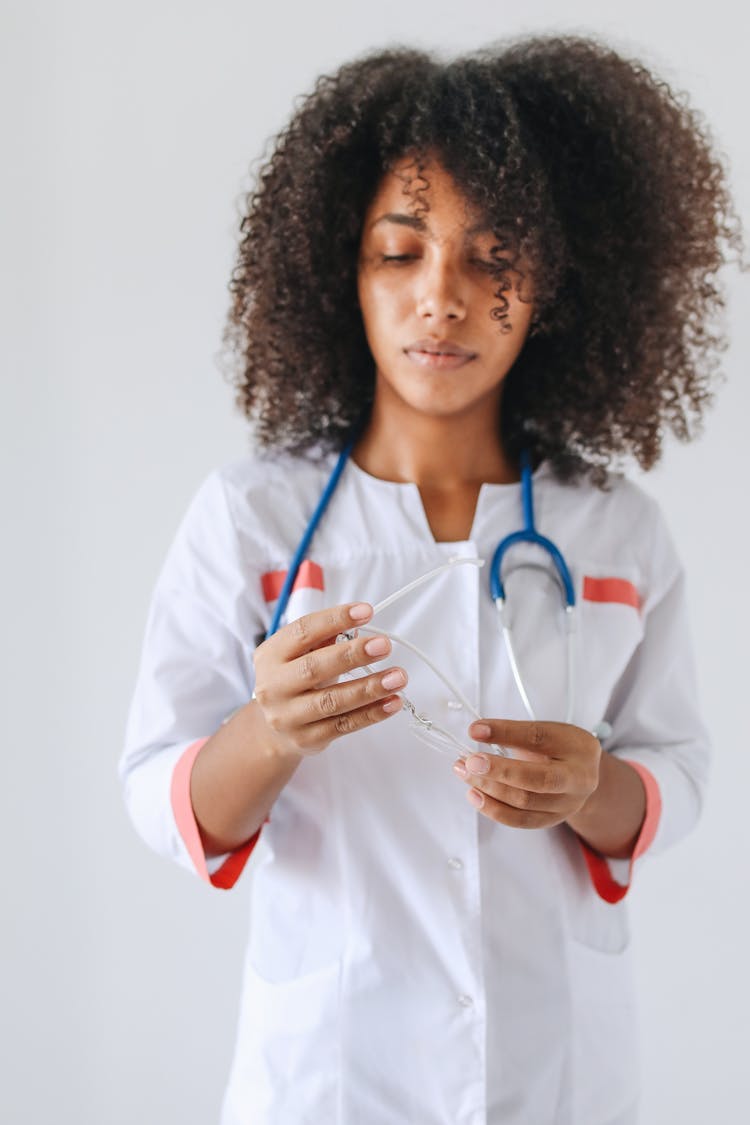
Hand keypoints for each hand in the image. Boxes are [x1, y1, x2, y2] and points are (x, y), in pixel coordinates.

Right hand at [252, 602, 405, 758]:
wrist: (269, 730)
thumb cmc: (290, 682)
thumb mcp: (297, 655)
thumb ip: (323, 638)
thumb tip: (357, 623)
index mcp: (270, 656)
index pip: (303, 632)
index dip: (335, 619)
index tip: (366, 612)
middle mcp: (274, 686)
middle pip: (315, 668)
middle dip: (353, 655)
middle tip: (384, 646)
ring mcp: (288, 716)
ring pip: (333, 701)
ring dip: (369, 688)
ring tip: (397, 677)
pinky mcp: (307, 739)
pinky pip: (344, 725)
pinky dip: (371, 713)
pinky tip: (392, 702)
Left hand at [452, 719, 601, 829]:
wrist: (583, 776)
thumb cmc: (560, 748)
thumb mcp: (547, 731)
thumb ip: (515, 732)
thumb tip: (477, 732)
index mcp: (577, 747)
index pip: (538, 738)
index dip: (505, 732)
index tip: (475, 730)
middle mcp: (578, 779)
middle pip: (537, 779)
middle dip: (499, 770)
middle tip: (470, 761)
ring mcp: (567, 804)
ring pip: (525, 802)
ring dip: (489, 788)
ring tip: (465, 773)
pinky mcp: (552, 820)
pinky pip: (520, 820)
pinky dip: (493, 809)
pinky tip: (475, 795)